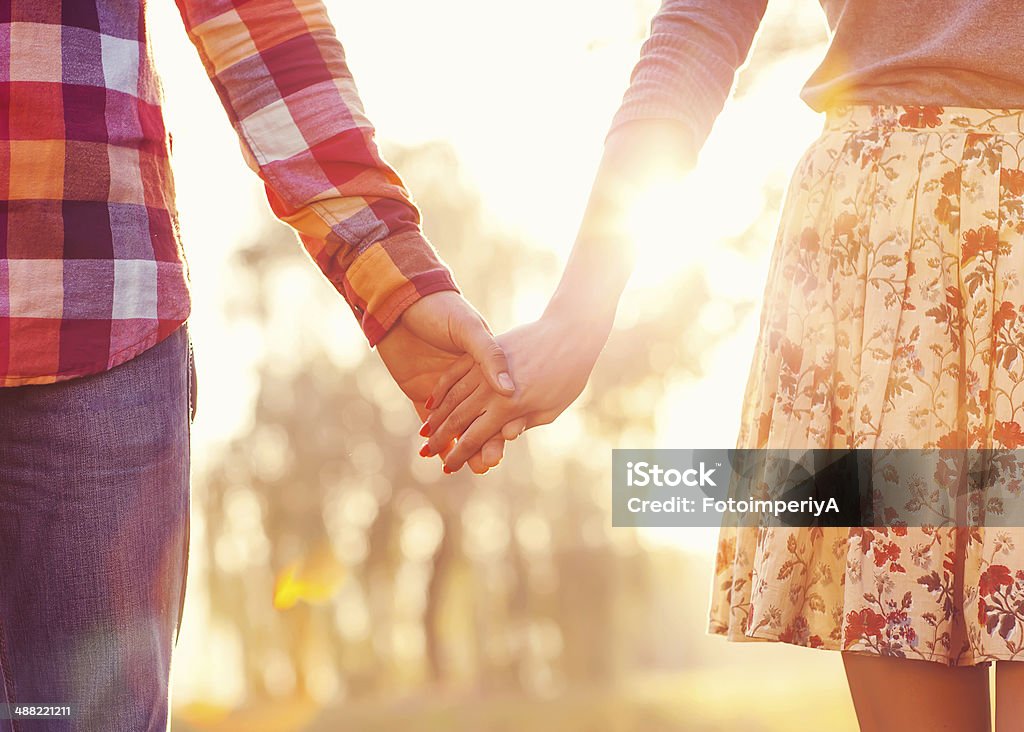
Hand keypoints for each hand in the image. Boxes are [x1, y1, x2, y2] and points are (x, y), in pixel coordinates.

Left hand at [376, 291, 512, 472]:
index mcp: (485, 367)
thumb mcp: (469, 329)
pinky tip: (446, 459)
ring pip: (460, 426)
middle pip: (482, 419)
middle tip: (489, 465)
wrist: (402, 303)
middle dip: (486, 443)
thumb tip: (506, 389)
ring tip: (474, 468)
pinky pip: (434, 424)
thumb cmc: (442, 310)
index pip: (500, 402)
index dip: (504, 422)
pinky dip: (441, 442)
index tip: (508, 441)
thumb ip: (489, 357)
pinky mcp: (423, 395)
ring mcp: (445, 392)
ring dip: (466, 448)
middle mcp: (469, 383)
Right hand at [421, 306, 612, 471]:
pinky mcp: (484, 351)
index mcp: (509, 407)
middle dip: (440, 439)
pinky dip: (442, 388)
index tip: (448, 468)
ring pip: (452, 397)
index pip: (475, 438)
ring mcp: (484, 368)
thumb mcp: (551, 409)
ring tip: (424, 432)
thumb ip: (524, 424)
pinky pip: (455, 372)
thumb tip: (502, 439)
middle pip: (457, 420)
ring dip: (436, 417)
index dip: (459, 456)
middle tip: (425, 453)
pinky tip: (433, 400)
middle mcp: (491, 389)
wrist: (571, 332)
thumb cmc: (568, 376)